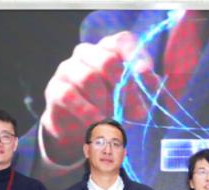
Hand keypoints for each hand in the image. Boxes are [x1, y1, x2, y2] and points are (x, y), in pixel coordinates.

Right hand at [39, 31, 158, 165]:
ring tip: (114, 119)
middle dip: (125, 88)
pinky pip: (70, 96)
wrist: (80, 129)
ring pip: (88, 77)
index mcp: (108, 49)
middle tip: (136, 111)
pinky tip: (98, 123)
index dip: (136, 57)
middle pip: (107, 60)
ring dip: (105, 102)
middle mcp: (86, 53)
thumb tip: (153, 83)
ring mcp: (68, 69)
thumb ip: (145, 90)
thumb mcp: (133, 99)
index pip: (122, 41)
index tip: (146, 77)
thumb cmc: (110, 106)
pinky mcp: (55, 89)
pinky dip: (87, 112)